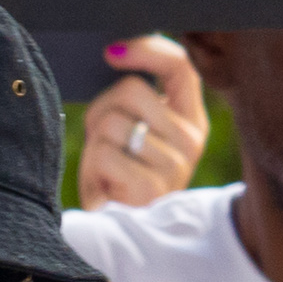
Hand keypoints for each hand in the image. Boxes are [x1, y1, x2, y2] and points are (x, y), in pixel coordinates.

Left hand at [75, 37, 207, 209]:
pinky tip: (105, 184)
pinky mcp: (150, 188)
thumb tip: (117, 49)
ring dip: (95, 141)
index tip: (112, 51)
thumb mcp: (136, 130)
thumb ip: (138, 97)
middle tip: (104, 139)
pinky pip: (103, 153)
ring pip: (111, 122)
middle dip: (102, 108)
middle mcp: (191, 141)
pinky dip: (91, 166)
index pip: (181, 66)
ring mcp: (174, 166)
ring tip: (106, 165)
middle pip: (132, 90)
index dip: (147, 49)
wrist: (120, 232)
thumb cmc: (121, 174)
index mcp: (191, 121)